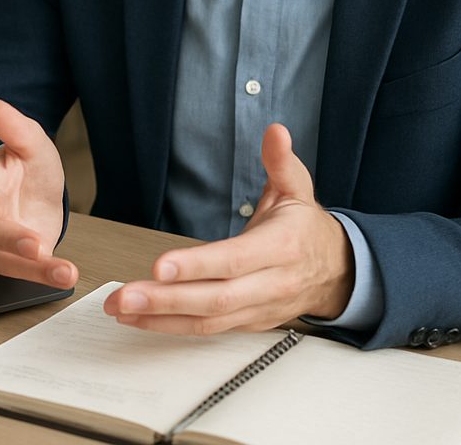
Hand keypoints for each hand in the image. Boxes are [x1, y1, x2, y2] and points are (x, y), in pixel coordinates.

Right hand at [0, 98, 77, 288]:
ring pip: (0, 258)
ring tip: (63, 271)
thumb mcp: (30, 142)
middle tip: (33, 245)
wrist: (33, 191)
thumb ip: (14, 128)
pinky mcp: (14, 259)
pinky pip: (23, 272)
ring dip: (31, 267)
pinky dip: (44, 276)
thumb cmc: (26, 166)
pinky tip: (66, 274)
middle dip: (6, 239)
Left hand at [103, 123, 353, 334]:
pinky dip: (170, 326)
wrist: (339, 272)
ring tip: (121, 308)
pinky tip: (139, 319)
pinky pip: (207, 329)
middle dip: (166, 299)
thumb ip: (281, 161)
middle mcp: (269, 285)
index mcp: (281, 248)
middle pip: (215, 298)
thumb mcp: (298, 188)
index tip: (160, 266)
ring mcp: (258, 309)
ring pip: (208, 320)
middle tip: (124, 296)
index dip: (197, 265)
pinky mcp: (247, 323)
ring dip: (160, 318)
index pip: (234, 260)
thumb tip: (275, 132)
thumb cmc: (307, 228)